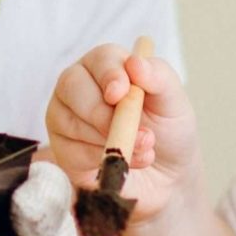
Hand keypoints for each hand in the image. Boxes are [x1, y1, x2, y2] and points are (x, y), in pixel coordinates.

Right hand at [44, 42, 200, 231]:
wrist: (166, 175)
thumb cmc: (167, 130)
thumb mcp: (173, 102)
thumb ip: (159, 78)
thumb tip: (135, 62)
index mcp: (107, 65)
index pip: (99, 60)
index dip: (108, 75)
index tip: (121, 94)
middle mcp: (79, 85)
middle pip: (71, 85)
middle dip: (102, 112)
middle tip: (138, 133)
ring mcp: (64, 116)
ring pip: (71, 121)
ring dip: (111, 140)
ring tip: (143, 149)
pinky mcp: (61, 148)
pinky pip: (70, 151)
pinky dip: (101, 159)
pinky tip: (123, 162)